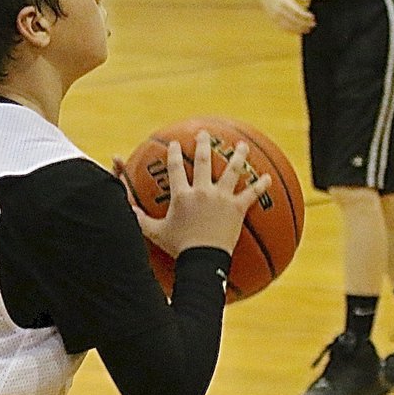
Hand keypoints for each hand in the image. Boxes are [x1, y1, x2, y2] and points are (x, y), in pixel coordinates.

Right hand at [133, 131, 271, 257]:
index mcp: (182, 195)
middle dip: (203, 145)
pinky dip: (260, 186)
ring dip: (237, 156)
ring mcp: (221, 198)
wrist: (202, 261)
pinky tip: (268, 178)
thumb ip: (138, 217)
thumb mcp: (154, 232)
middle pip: (204, 161)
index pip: (176, 168)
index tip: (177, 144)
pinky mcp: (237, 209)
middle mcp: (202, 191)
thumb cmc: (178, 247)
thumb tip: (125, 207)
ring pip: (232, 171)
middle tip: (204, 134)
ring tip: (242, 146)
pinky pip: (251, 194)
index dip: (176, 153)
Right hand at [258, 0, 314, 34]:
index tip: (312, 17)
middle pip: (293, 19)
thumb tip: (309, 0)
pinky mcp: (273, 20)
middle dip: (304, 23)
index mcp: (283, 1)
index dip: (304, 15)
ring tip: (308, 30)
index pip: (295, 11)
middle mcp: (278, 10)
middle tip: (313, 24)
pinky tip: (299, 32)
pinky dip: (291, 31)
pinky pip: (283, 28)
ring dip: (299, 29)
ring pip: (288, 26)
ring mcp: (275, 16)